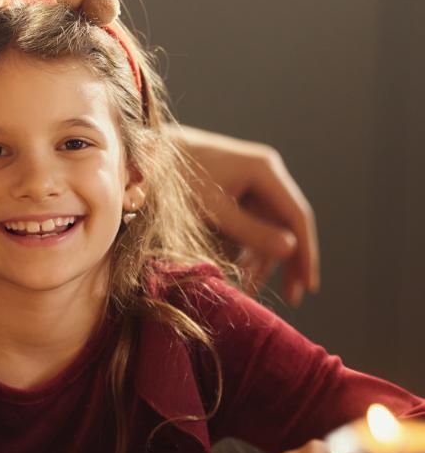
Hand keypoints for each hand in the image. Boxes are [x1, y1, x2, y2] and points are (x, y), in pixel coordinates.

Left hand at [171, 125, 319, 305]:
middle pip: (286, 224)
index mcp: (266, 170)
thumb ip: (251, 231)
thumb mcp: (214, 211)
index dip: (306, 253)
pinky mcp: (236, 192)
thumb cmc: (177, 180)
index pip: (297, 216)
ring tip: (249, 292)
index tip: (308, 285)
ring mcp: (251, 182)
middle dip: (288, 262)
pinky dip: (245, 249)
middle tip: (293, 297)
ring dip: (261, 261)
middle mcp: (265, 174)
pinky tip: (240, 274)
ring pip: (267, 228)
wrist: (145, 155)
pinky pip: (250, 224)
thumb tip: (290, 250)